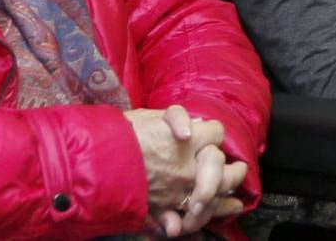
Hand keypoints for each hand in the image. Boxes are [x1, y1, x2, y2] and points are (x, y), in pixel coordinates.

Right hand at [129, 106, 246, 236]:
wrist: (95, 161)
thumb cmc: (119, 134)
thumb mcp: (146, 117)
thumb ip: (172, 121)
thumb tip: (191, 127)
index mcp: (188, 139)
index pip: (216, 132)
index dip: (212, 133)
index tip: (208, 136)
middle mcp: (189, 164)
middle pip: (224, 166)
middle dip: (234, 170)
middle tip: (239, 170)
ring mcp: (180, 188)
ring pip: (216, 195)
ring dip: (227, 198)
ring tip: (234, 201)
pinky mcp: (167, 206)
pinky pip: (192, 215)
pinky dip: (200, 219)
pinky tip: (207, 218)